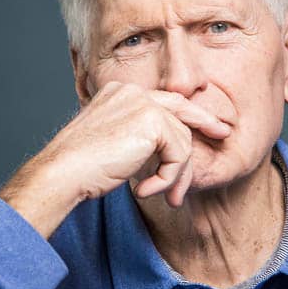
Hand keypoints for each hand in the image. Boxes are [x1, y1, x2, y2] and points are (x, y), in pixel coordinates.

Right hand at [0, 82, 230, 237]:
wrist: (63, 173)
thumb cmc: (81, 168)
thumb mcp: (113, 145)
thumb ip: (138, 139)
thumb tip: (168, 150)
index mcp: (120, 92)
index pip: (163, 101)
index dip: (187, 115)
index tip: (206, 126)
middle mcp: (132, 92)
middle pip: (181, 107)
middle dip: (206, 122)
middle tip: (224, 135)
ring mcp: (143, 103)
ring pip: (182, 140)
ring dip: (177, 175)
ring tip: (164, 196)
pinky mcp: (152, 121)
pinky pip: (179, 153)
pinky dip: (169, 178)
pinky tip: (147, 191)